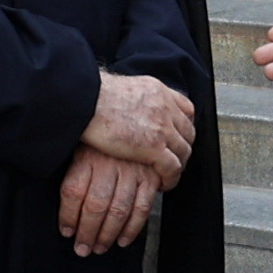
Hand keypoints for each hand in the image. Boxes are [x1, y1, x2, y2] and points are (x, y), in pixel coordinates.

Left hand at [57, 144, 161, 256]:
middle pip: (94, 205)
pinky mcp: (151, 176)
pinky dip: (132, 229)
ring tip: (99, 247)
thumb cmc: (104, 137)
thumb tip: (66, 208)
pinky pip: (142, 208)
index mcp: (87, 155)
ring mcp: (132, 170)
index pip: (72, 191)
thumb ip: (75, 171)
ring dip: (107, 235)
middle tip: (82, 248)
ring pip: (118, 210)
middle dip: (87, 233)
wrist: (135, 115)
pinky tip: (122, 240)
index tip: (66, 232)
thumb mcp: (82, 144)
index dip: (67, 216)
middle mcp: (109, 163)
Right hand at [79, 70, 194, 181]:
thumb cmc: (90, 96)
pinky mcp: (154, 147)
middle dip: (182, 148)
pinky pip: (173, 168)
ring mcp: (162, 128)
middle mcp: (165, 108)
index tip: (176, 136)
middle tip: (173, 159)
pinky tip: (162, 183)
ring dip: (178, 165)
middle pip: (187, 132)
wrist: (84, 101)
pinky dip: (171, 178)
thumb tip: (125, 107)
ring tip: (167, 174)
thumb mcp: (120, 88)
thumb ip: (131, 98)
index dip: (182, 126)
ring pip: (184, 151)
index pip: (185, 109)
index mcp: (157, 91)